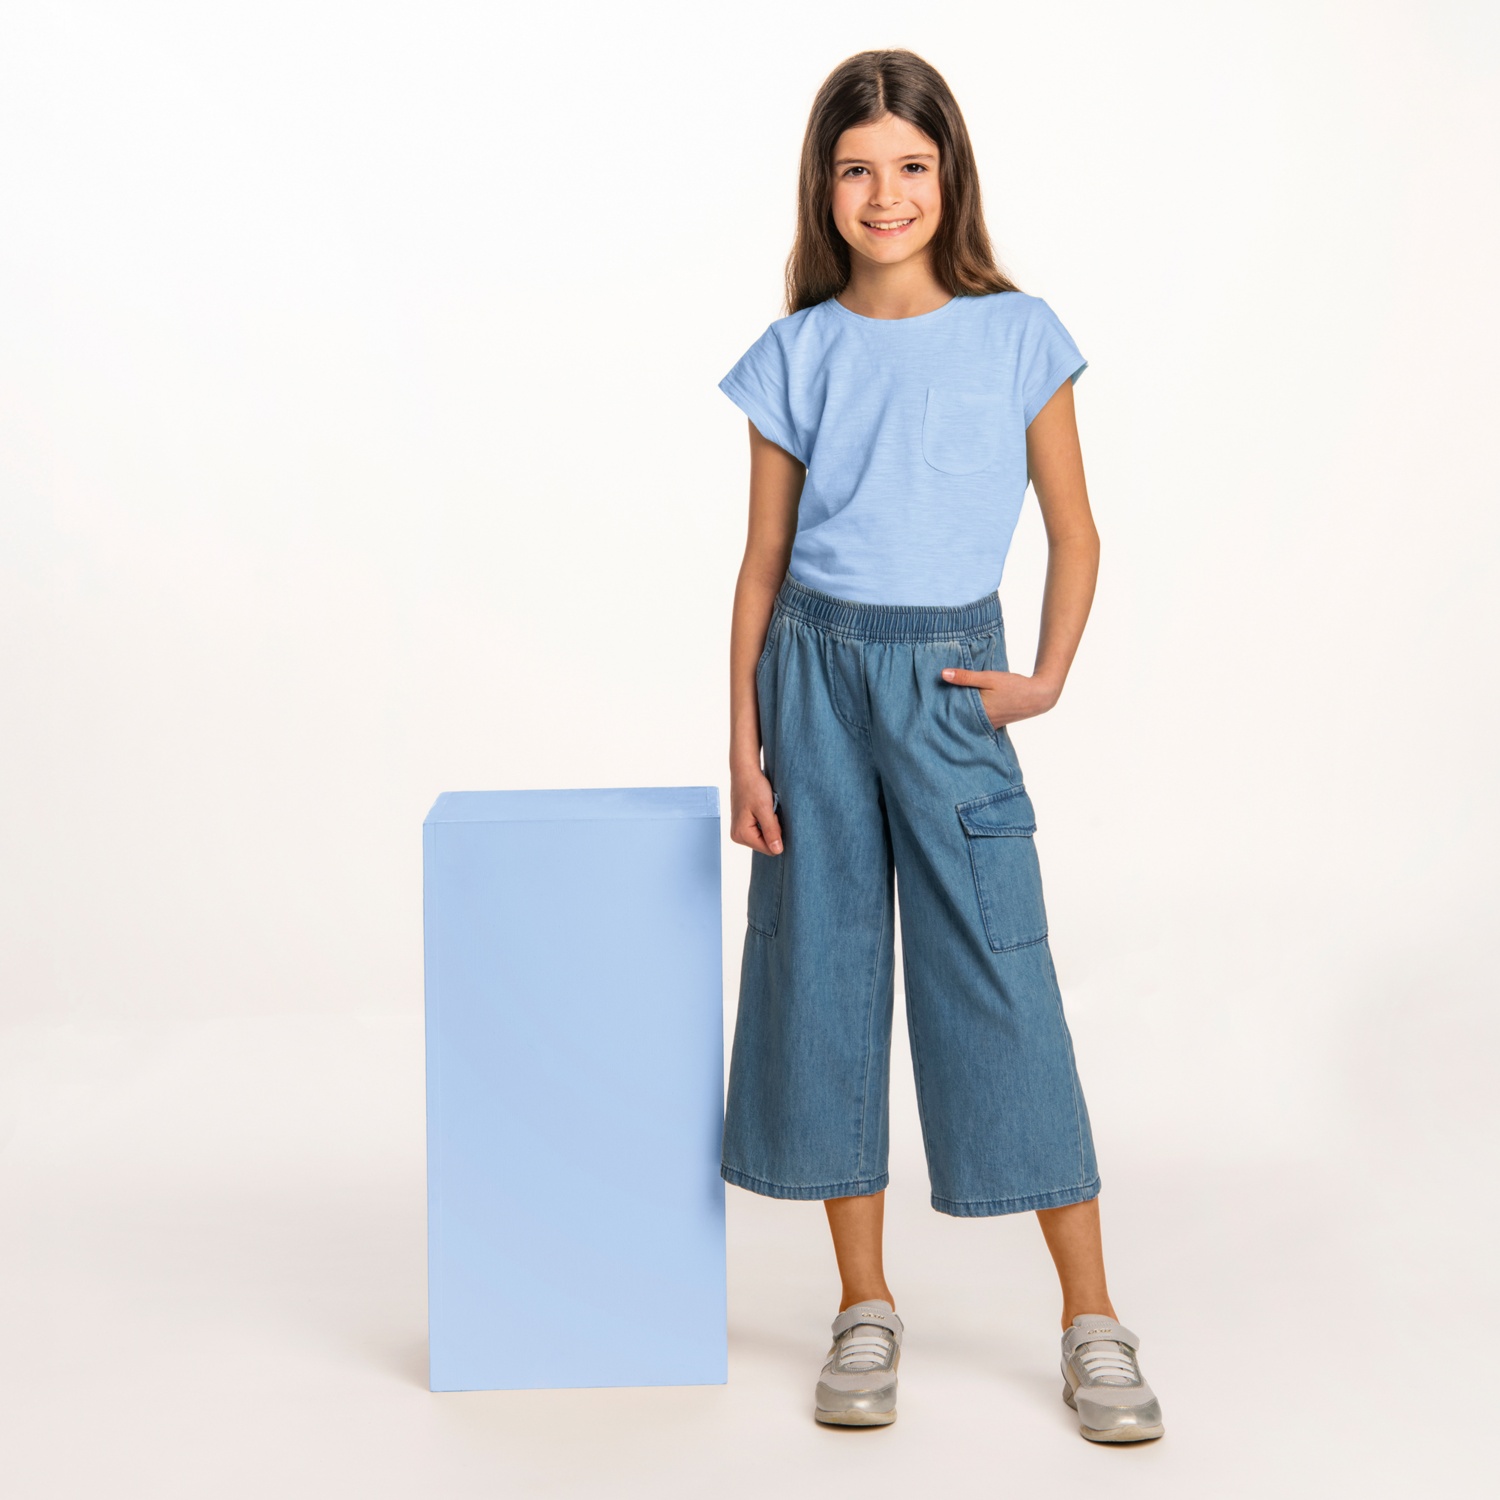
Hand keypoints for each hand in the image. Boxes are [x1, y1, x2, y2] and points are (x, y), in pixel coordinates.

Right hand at [730, 763, 782, 854]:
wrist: (745, 771)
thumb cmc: (753, 787)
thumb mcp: (765, 809)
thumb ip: (771, 832)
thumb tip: (777, 851)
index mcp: (741, 834)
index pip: (769, 849)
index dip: (777, 833)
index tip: (772, 815)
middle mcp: (737, 836)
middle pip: (766, 844)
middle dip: (773, 829)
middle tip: (769, 811)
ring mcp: (739, 831)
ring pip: (764, 838)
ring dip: (769, 824)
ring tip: (765, 809)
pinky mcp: (742, 825)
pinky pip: (760, 831)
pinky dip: (765, 821)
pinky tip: (761, 810)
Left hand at [940, 667, 1059, 728]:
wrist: (1038, 696)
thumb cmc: (1013, 686)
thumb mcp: (989, 678)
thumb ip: (966, 677)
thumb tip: (943, 674)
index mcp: (978, 712)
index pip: (952, 711)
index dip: (939, 707)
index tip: (926, 703)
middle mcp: (982, 722)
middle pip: (958, 717)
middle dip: (945, 712)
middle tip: (928, 706)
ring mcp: (988, 724)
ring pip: (967, 720)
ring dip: (957, 713)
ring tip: (940, 707)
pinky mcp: (994, 722)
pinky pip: (976, 720)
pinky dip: (969, 715)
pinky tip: (962, 709)